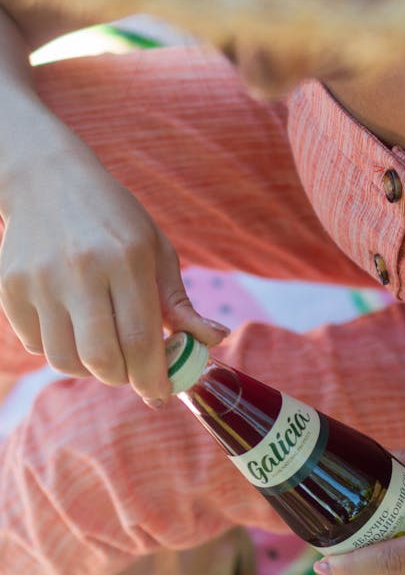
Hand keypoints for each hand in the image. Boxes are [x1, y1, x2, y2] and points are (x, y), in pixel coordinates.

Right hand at [0, 135, 227, 403]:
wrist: (46, 180)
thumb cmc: (113, 219)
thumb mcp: (155, 249)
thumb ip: (179, 302)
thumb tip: (213, 341)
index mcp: (126, 258)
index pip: (140, 339)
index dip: (153, 378)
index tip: (160, 394)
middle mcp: (81, 270)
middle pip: (102, 359)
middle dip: (123, 377)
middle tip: (132, 369)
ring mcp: (39, 280)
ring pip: (64, 360)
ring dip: (89, 369)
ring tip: (102, 347)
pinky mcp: (10, 288)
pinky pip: (36, 345)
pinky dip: (59, 349)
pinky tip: (71, 325)